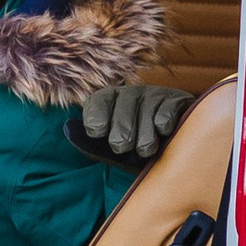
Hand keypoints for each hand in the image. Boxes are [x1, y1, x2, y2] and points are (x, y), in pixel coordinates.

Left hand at [71, 82, 191, 167]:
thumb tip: (68, 128)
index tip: (97, 132)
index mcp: (111, 102)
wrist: (175, 152)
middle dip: (121, 131)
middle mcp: (132, 94)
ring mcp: (155, 95)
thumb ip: (90, 144)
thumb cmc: (136, 150)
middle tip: (122, 147)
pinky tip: (165, 133)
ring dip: (145, 135)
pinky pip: (167, 110)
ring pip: (146, 111)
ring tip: (145, 150)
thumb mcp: (112, 151)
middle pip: (123, 108)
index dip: (96, 115)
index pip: (98, 100)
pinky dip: (164, 124)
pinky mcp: (177, 100)